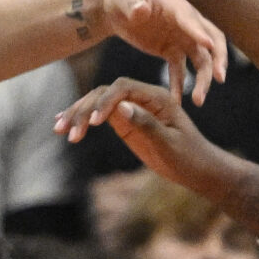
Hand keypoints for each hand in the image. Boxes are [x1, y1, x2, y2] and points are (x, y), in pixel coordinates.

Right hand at [55, 76, 231, 201]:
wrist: (200, 170)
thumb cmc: (190, 157)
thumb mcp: (169, 143)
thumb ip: (146, 123)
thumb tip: (119, 107)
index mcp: (157, 97)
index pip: (123, 88)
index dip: (104, 101)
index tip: (94, 123)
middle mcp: (142, 98)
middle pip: (105, 93)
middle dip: (84, 109)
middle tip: (67, 129)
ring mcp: (133, 109)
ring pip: (99, 103)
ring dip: (78, 114)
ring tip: (58, 128)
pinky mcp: (126, 123)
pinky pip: (101, 117)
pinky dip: (83, 120)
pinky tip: (65, 125)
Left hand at [88, 0, 229, 103]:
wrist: (116, 7)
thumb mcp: (123, 1)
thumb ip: (132, 7)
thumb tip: (141, 9)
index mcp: (174, 5)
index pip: (190, 19)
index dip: (199, 32)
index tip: (210, 46)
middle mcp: (185, 21)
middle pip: (210, 39)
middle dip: (217, 58)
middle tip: (219, 79)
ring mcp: (181, 37)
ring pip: (200, 59)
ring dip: (203, 79)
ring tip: (198, 101)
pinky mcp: (172, 50)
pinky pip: (180, 70)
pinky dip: (180, 85)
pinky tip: (177, 102)